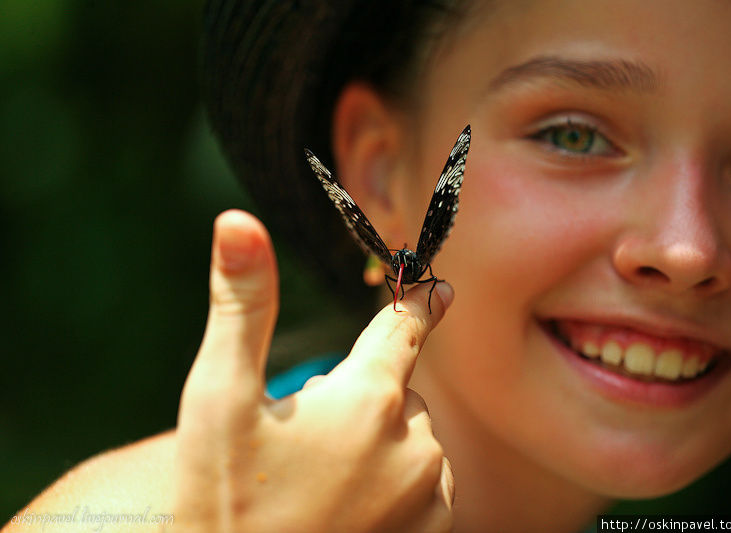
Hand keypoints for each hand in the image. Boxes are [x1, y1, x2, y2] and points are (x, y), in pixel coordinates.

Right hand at [172, 210, 454, 532]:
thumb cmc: (224, 496)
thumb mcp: (220, 397)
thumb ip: (242, 305)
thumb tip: (238, 220)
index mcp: (371, 398)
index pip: (407, 325)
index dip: (416, 301)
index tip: (436, 284)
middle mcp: (416, 444)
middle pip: (400, 390)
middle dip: (364, 398)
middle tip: (309, 439)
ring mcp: (430, 496)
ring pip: (413, 438)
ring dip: (379, 445)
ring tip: (325, 482)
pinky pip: (427, 484)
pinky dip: (396, 484)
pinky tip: (350, 509)